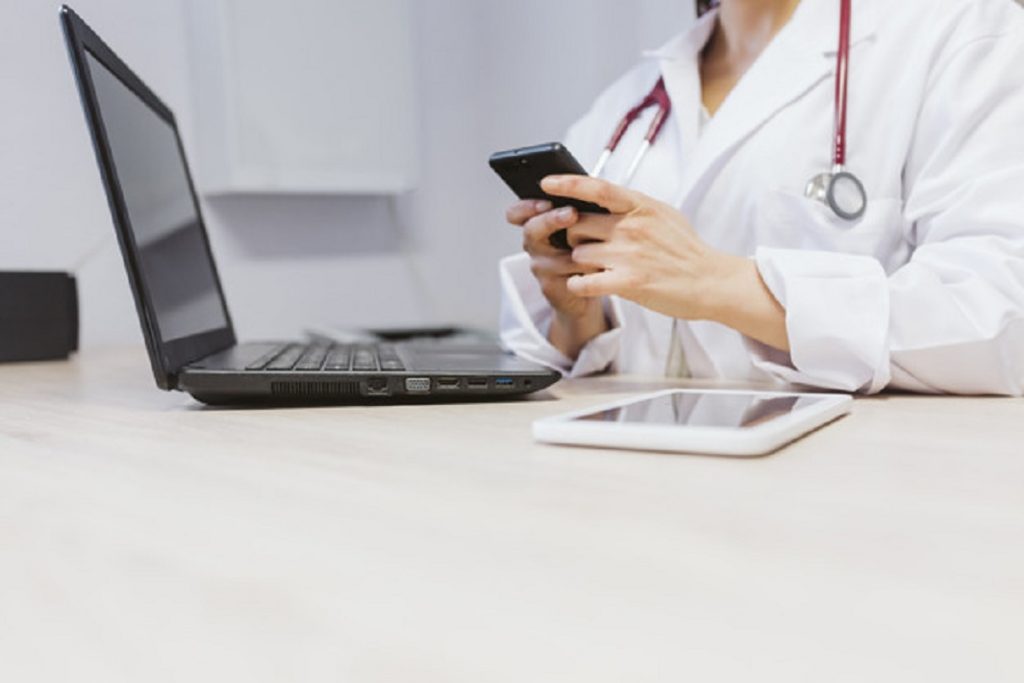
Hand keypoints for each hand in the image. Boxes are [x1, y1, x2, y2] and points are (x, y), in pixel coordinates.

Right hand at [506, 199, 609, 357]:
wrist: (594, 285)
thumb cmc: (589, 249)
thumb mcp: (584, 223)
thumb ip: (579, 207)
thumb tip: (587, 187)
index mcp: (539, 224)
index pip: (517, 213)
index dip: (525, 206)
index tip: (545, 201)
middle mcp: (535, 245)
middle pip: (531, 230)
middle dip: (550, 220)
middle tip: (571, 214)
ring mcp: (541, 267)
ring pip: (556, 257)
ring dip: (581, 250)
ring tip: (603, 244)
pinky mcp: (551, 288)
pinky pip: (569, 278)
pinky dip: (588, 272)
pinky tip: (602, 268)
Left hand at [541, 175, 790, 351]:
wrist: (711, 282)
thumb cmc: (684, 249)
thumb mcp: (662, 214)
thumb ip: (632, 205)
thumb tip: (600, 195)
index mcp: (641, 206)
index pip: (597, 188)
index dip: (568, 183)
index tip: (546, 182)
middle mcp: (632, 228)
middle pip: (577, 226)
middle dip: (572, 236)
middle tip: (583, 245)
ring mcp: (629, 255)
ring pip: (578, 255)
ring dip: (580, 264)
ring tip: (596, 268)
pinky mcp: (629, 282)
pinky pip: (583, 282)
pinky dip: (579, 285)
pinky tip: (588, 285)